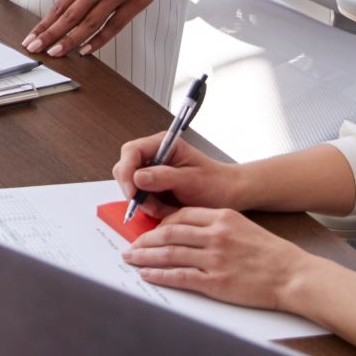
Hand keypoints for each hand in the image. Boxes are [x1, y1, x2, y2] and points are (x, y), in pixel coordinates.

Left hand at [23, 0, 174, 56]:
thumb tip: (70, 9)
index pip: (60, 5)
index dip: (44, 23)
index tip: (31, 36)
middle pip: (69, 16)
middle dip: (49, 34)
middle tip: (34, 47)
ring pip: (88, 23)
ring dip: (70, 40)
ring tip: (55, 53)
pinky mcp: (134, 2)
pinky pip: (114, 26)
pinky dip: (99, 40)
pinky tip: (86, 50)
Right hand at [111, 131, 249, 211]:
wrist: (229, 195)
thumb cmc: (216, 183)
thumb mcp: (191, 180)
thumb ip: (164, 177)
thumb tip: (137, 177)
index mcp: (163, 145)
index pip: (131, 151)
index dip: (127, 171)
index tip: (133, 192)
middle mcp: (154, 155)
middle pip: (126, 169)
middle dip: (135, 191)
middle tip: (152, 206)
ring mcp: (152, 172)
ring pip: (132, 187)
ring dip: (146, 203)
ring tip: (168, 210)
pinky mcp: (153, 187)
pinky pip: (141, 198)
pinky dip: (152, 208)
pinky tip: (168, 211)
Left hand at [120, 206, 307, 312]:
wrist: (293, 275)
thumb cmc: (271, 253)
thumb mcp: (243, 226)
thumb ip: (216, 226)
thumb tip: (187, 232)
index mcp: (222, 217)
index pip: (181, 215)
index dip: (160, 223)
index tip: (150, 230)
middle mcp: (215, 235)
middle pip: (169, 233)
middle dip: (145, 239)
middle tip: (131, 244)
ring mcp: (214, 259)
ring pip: (169, 254)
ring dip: (145, 256)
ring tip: (130, 258)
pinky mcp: (215, 282)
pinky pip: (179, 276)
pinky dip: (159, 275)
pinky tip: (146, 274)